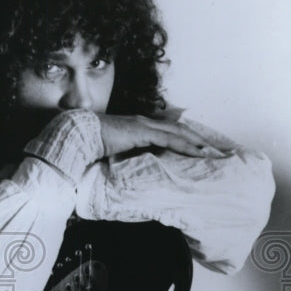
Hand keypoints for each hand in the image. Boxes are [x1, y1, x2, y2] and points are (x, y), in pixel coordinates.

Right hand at [97, 114, 229, 158]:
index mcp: (136, 126)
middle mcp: (143, 122)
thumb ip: (124, 155)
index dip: (182, 138)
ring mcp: (143, 125)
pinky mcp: (142, 131)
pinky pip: (170, 138)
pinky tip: (197, 153)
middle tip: (211, 150)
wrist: (78, 134)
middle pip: (176, 128)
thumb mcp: (112, 151)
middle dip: (195, 138)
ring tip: (210, 152)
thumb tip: (131, 169)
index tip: (195, 149)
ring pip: (177, 131)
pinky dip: (186, 145)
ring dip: (195, 142)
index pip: (165, 130)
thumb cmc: (90, 144)